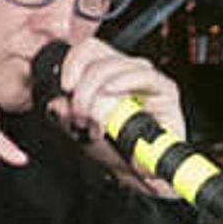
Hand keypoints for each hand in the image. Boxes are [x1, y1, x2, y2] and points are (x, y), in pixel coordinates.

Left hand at [37, 37, 192, 201]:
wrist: (140, 173)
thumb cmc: (115, 150)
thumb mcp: (79, 132)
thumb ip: (65, 115)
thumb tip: (57, 103)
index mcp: (105, 73)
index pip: (87, 51)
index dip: (72, 63)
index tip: (65, 88)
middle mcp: (126, 70)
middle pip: (98, 56)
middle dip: (84, 88)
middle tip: (80, 115)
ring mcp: (146, 77)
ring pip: (116, 65)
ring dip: (101, 94)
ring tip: (98, 122)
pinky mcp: (166, 89)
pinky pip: (144, 76)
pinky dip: (125, 82)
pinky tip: (113, 92)